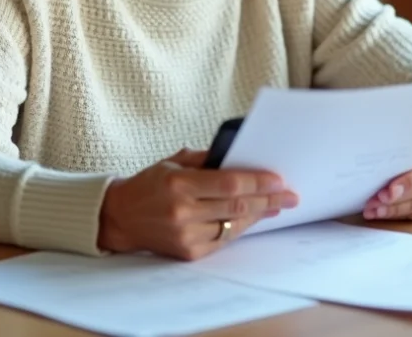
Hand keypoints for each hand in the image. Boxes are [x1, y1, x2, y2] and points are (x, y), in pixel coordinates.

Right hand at [98, 148, 298, 259]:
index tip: (279, 180)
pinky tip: (253, 219)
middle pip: (237, 207)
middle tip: (291, 195)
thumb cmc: (149, 184)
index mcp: (179, 183)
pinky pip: (224, 240)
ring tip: (277, 206)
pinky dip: (240, 228)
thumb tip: (241, 159)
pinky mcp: (188, 253)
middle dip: (268, 200)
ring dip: (259, 216)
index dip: (257, 182)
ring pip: (234, 226)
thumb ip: (206, 160)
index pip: (229, 184)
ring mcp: (185, 235)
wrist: (120, 217)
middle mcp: (183, 211)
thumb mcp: (173, 162)